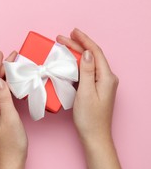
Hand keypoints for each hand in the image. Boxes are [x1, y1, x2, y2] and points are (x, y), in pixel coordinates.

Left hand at [0, 50, 27, 167]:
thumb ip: (4, 98)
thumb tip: (0, 80)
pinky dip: (4, 86)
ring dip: (3, 75)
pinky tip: (10, 81)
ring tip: (12, 64)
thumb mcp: (11, 118)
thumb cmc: (12, 143)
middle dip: (1, 68)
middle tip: (13, 55)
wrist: (9, 162)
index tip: (1, 53)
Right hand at [57, 28, 118, 142]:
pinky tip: (69, 62)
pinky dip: (77, 64)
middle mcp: (107, 78)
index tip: (72, 32)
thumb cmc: (90, 118)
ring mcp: (102, 84)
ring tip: (64, 46)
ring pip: (89, 62)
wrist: (94, 136)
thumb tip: (88, 53)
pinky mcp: (96, 89)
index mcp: (106, 77)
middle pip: (92, 56)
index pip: (95, 52)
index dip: (83, 40)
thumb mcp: (86, 92)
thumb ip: (87, 72)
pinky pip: (87, 71)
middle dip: (77, 45)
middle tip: (62, 38)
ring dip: (77, 53)